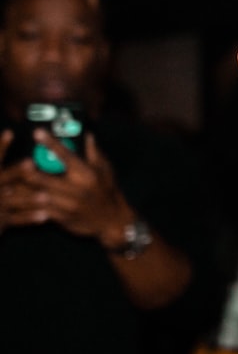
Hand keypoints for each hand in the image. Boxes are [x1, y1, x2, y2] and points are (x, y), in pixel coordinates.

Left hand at [0, 128, 129, 241]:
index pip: (66, 156)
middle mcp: (77, 189)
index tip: (37, 132)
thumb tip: (88, 135)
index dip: (51, 143)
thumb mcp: (106, 170)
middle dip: (32, 172)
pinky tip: (16, 202)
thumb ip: (94, 153)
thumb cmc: (108, 191)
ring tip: (9, 185)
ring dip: (24, 191)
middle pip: (48, 179)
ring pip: (41, 197)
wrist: (112, 221)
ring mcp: (69, 205)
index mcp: (87, 174)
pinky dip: (28, 206)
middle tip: (20, 163)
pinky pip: (42, 211)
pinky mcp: (62, 218)